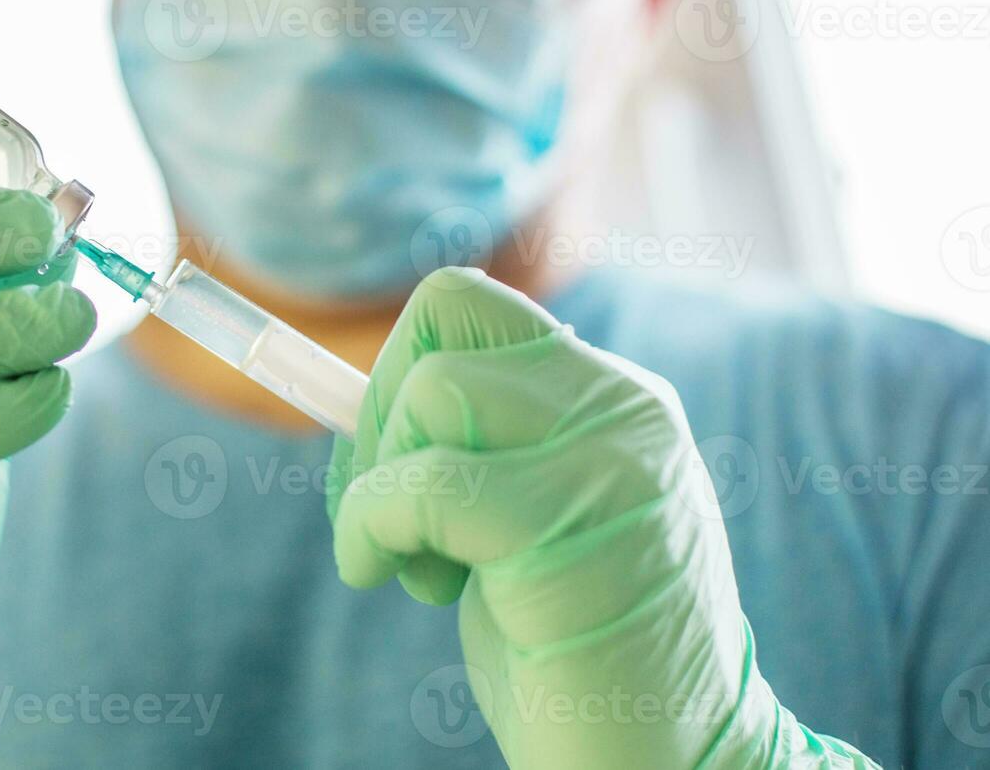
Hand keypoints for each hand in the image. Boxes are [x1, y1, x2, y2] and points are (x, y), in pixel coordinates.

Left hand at [329, 268, 876, 768]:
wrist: (672, 763)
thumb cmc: (578, 653)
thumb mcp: (526, 523)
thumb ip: (477, 450)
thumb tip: (357, 406)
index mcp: (616, 400)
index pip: (469, 304)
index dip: (394, 362)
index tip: (381, 456)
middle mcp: (625, 408)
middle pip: (445, 317)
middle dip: (378, 410)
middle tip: (382, 513)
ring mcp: (608, 459)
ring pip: (433, 388)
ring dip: (380, 480)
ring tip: (415, 567)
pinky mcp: (566, 525)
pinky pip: (422, 483)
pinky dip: (370, 528)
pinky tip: (386, 578)